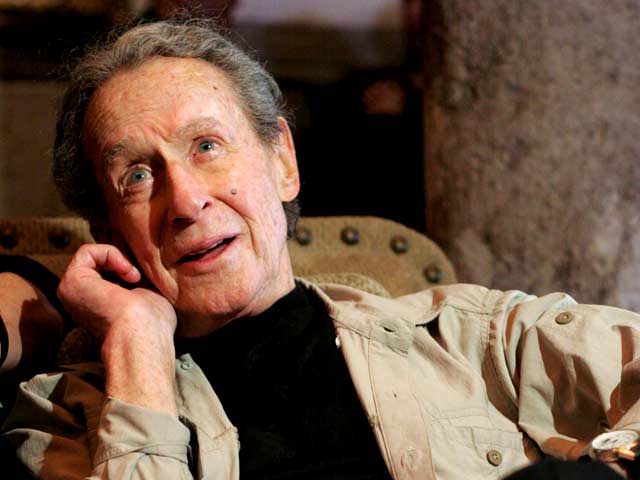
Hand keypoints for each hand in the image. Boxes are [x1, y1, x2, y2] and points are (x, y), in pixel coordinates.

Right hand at [58, 243, 175, 340]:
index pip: (107, 272)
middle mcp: (79, 301)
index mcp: (95, 307)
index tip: (143, 279)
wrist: (142, 332)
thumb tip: (138, 265)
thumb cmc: (151, 322)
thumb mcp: (145, 295)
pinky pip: (87, 251)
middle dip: (122, 261)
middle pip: (99, 262)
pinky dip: (111, 254)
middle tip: (139, 277)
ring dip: (119, 259)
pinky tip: (126, 273)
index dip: (126, 266)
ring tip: (134, 277)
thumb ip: (135, 281)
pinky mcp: (71, 281)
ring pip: (92, 255)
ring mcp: (71, 291)